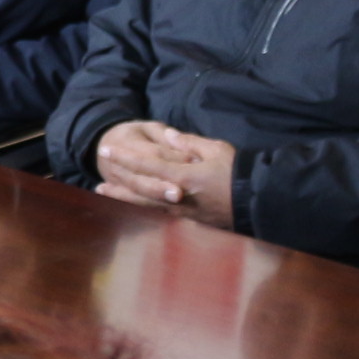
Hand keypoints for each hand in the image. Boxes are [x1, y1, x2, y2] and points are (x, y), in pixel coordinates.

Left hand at [92, 120, 239, 224]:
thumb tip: (167, 137)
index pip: (146, 166)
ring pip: (147, 206)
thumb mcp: (215, 150)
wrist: (260, 200)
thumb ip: (188, 143)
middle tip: (98, 182)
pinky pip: (161, 214)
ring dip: (125, 199)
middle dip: (118, 184)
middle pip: (140, 191)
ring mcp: (184, 213)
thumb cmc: (239, 172)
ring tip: (107, 193)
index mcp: (183, 177)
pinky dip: (144, 208)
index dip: (125, 158)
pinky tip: (134, 205)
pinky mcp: (192, 221)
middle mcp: (179, 198)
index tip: (107, 150)